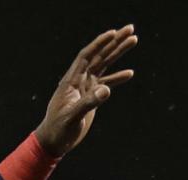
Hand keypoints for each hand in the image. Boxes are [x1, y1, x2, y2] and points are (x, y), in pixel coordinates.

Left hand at [34, 25, 136, 157]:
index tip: (114, 32)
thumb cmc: (58, 130)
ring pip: (103, 66)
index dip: (100, 43)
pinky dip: (116, 78)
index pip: (86, 56)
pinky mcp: (89, 98)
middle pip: (98, 56)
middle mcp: (78, 82)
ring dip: (117, 53)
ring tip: (133, 40)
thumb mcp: (72, 117)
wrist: (53, 142)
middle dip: (114, 42)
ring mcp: (84, 89)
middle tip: (131, 29)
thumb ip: (88, 103)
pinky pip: (105, 83)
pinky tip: (129, 73)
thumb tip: (106, 90)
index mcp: (70, 82)